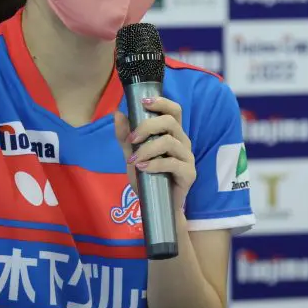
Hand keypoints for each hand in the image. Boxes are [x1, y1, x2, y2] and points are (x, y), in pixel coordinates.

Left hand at [113, 96, 195, 210]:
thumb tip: (118, 113)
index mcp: (172, 133)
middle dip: (147, 127)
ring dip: (147, 148)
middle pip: (170, 122)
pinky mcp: (189, 173)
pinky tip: (142, 168)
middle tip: (131, 139)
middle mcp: (182, 141)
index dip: (162, 102)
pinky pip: (172, 163)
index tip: (143, 102)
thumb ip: (125, 136)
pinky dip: (154, 164)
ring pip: (169, 142)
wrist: (156, 205)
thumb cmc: (147, 177)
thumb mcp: (132, 154)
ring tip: (134, 160)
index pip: (174, 110)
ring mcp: (187, 157)